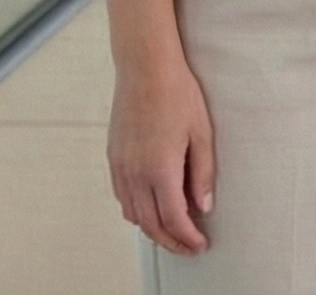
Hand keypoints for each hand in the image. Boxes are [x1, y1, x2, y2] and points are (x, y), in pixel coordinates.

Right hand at [109, 52, 215, 254]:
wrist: (145, 67)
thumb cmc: (177, 94)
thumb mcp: (201, 133)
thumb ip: (202, 173)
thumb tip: (203, 206)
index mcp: (160, 169)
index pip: (173, 219)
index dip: (187, 238)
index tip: (200, 245)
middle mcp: (135, 173)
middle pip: (150, 224)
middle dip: (170, 242)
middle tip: (188, 247)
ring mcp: (120, 166)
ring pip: (133, 214)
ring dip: (152, 228)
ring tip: (172, 230)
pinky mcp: (113, 157)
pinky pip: (122, 197)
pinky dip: (136, 210)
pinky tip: (151, 206)